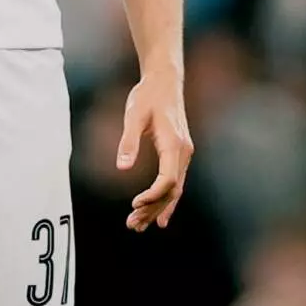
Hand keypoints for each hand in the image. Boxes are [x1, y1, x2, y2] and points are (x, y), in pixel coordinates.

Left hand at [116, 70, 192, 232]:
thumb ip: (128, 141)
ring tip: (139, 225)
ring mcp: (184, 154)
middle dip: (152, 209)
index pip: (168, 180)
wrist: (164, 81)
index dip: (153, 196)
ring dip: (158, 207)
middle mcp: (184, 152)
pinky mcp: (179, 153)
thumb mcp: (133, 115)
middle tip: (132, 225)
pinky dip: (166, 199)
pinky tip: (158, 214)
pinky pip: (175, 181)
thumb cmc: (147, 96)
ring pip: (174, 189)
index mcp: (174, 144)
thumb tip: (121, 168)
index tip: (135, 205)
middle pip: (172, 190)